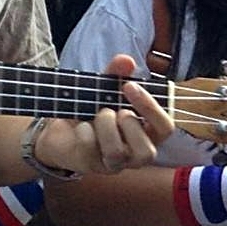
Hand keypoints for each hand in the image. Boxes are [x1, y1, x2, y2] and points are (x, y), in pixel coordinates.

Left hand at [32, 54, 174, 174]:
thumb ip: (116, 74)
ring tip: (98, 115)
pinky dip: (84, 130)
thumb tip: (126, 60)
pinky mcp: (91, 165)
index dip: (151, 108)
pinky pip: (91, 149)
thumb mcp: (105, 89)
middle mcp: (134, 154)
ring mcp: (113, 164)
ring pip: (118, 153)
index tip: (129, 86)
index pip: (165, 128)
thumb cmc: (93, 109)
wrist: (60, 127)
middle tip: (115, 109)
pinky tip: (80, 125)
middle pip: (147, 153)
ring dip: (106, 127)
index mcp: (147, 134)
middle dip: (129, 125)